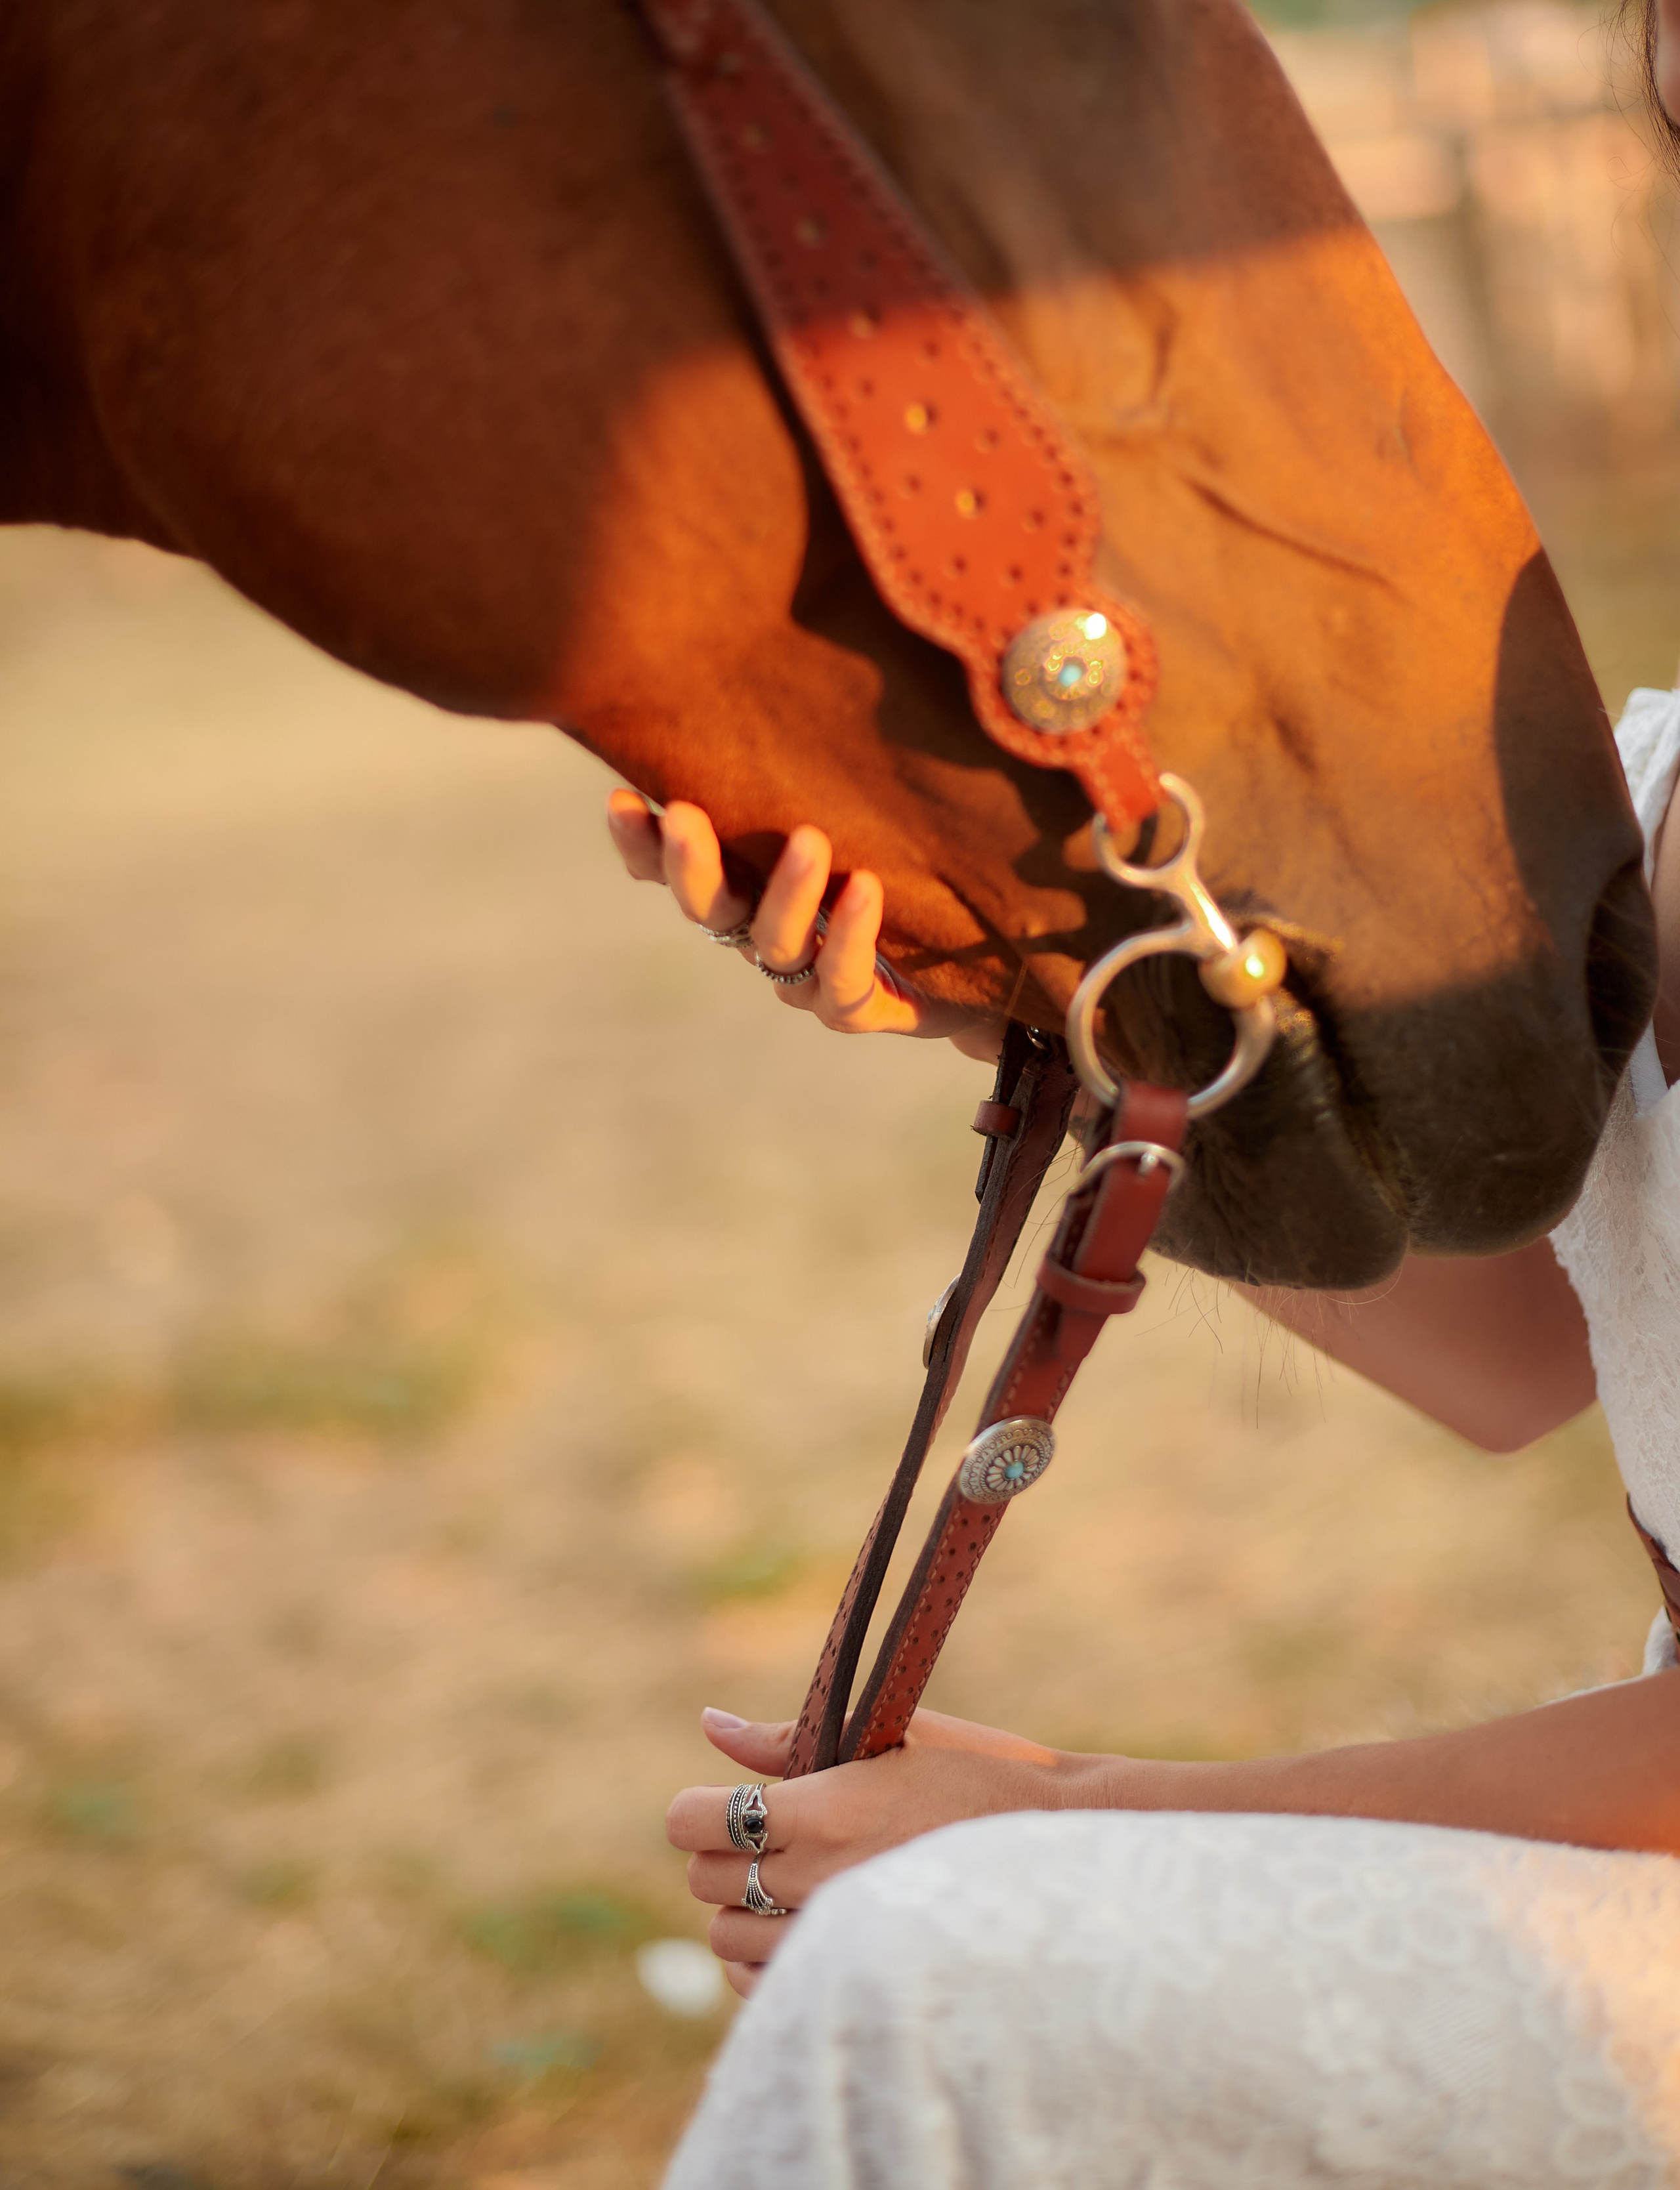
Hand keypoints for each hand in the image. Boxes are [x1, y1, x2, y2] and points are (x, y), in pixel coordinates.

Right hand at [606, 792, 1003, 1060]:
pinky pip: (842, 982)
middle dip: (691, 865)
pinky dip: (849, 937)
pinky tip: (864, 889)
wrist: (979, 956)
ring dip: (786, 893)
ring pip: (775, 945)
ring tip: (809, 840)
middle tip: (683, 815)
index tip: (619, 799)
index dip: (641, 844)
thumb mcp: (860, 806)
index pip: (673, 869)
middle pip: (709, 909)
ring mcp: (806, 977)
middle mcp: (765, 931)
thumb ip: (816, 762)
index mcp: (749, 883)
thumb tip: (797, 660)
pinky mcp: (858, 1008)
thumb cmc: (905, 863)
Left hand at [666, 1703, 1072, 1995]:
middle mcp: (822, 1878)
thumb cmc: (973, 1773)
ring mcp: (836, 1937)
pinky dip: (759, 1962)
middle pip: (705, 1879)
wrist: (1054, 1845)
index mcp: (826, 1807)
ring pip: (723, 1940)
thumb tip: (709, 1724)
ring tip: (785, 1882)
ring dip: (738, 1910)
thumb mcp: (885, 1735)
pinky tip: (794, 1928)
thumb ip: (786, 1738)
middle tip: (762, 1838)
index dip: (695, 1811)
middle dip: (718, 1855)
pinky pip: (757, 1989)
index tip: (716, 1804)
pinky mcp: (852, 1976)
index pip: (699, 1820)